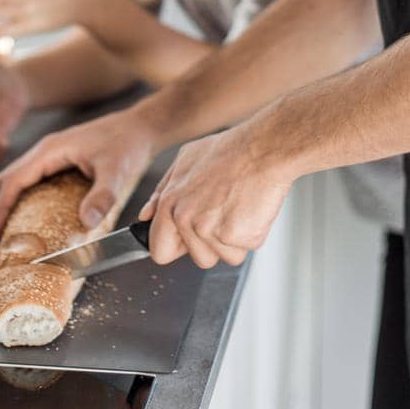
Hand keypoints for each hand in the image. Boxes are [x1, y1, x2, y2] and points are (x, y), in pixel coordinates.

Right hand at [0, 106, 156, 237]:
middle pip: (8, 178)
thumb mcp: (117, 171)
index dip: (1, 208)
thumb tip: (86, 223)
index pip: (12, 180)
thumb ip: (102, 196)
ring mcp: (52, 153)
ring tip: (14, 229)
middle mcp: (46, 150)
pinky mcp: (62, 158)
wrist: (142, 127)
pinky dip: (25, 196)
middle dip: (0, 207)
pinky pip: (33, 177)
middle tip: (2, 236)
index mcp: (50, 150)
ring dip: (11, 201)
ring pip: (19, 177)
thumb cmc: (128, 143)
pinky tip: (35, 214)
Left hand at [138, 124, 292, 269]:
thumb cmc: (230, 152)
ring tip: (238, 210)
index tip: (188, 241)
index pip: (160, 251)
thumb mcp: (184, 160)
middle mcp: (186, 219)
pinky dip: (249, 237)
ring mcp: (210, 230)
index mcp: (170, 203)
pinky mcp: (235, 237)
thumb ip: (161, 192)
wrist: (263, 149)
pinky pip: (242, 252)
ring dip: (232, 242)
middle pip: (197, 258)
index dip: (177, 248)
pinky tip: (250, 211)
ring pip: (222, 257)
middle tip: (224, 214)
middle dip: (211, 244)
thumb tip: (146, 215)